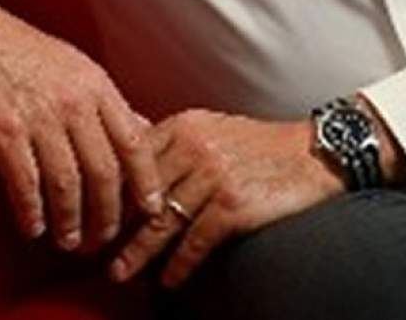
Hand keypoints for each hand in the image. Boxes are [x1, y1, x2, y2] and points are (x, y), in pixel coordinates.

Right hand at [0, 0, 163, 251]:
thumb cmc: (24, 51)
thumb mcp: (78, 67)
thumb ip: (109, 103)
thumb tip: (144, 130)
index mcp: (96, 85)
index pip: (134, 141)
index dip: (147, 181)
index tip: (152, 211)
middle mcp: (73, 101)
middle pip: (104, 171)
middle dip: (107, 214)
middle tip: (103, 238)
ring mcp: (38, 117)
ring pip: (66, 183)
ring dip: (70, 220)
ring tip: (69, 240)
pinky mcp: (4, 131)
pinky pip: (25, 183)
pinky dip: (32, 212)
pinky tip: (34, 227)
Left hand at [110, 110, 344, 288]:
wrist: (313, 154)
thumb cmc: (260, 145)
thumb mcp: (213, 129)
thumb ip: (176, 144)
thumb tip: (133, 167)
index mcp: (185, 125)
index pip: (134, 158)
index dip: (111, 188)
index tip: (92, 212)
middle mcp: (195, 146)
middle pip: (142, 193)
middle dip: (116, 225)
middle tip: (93, 249)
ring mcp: (213, 176)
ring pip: (162, 221)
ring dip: (138, 252)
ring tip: (119, 273)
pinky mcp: (233, 206)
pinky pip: (194, 241)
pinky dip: (178, 264)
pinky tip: (168, 280)